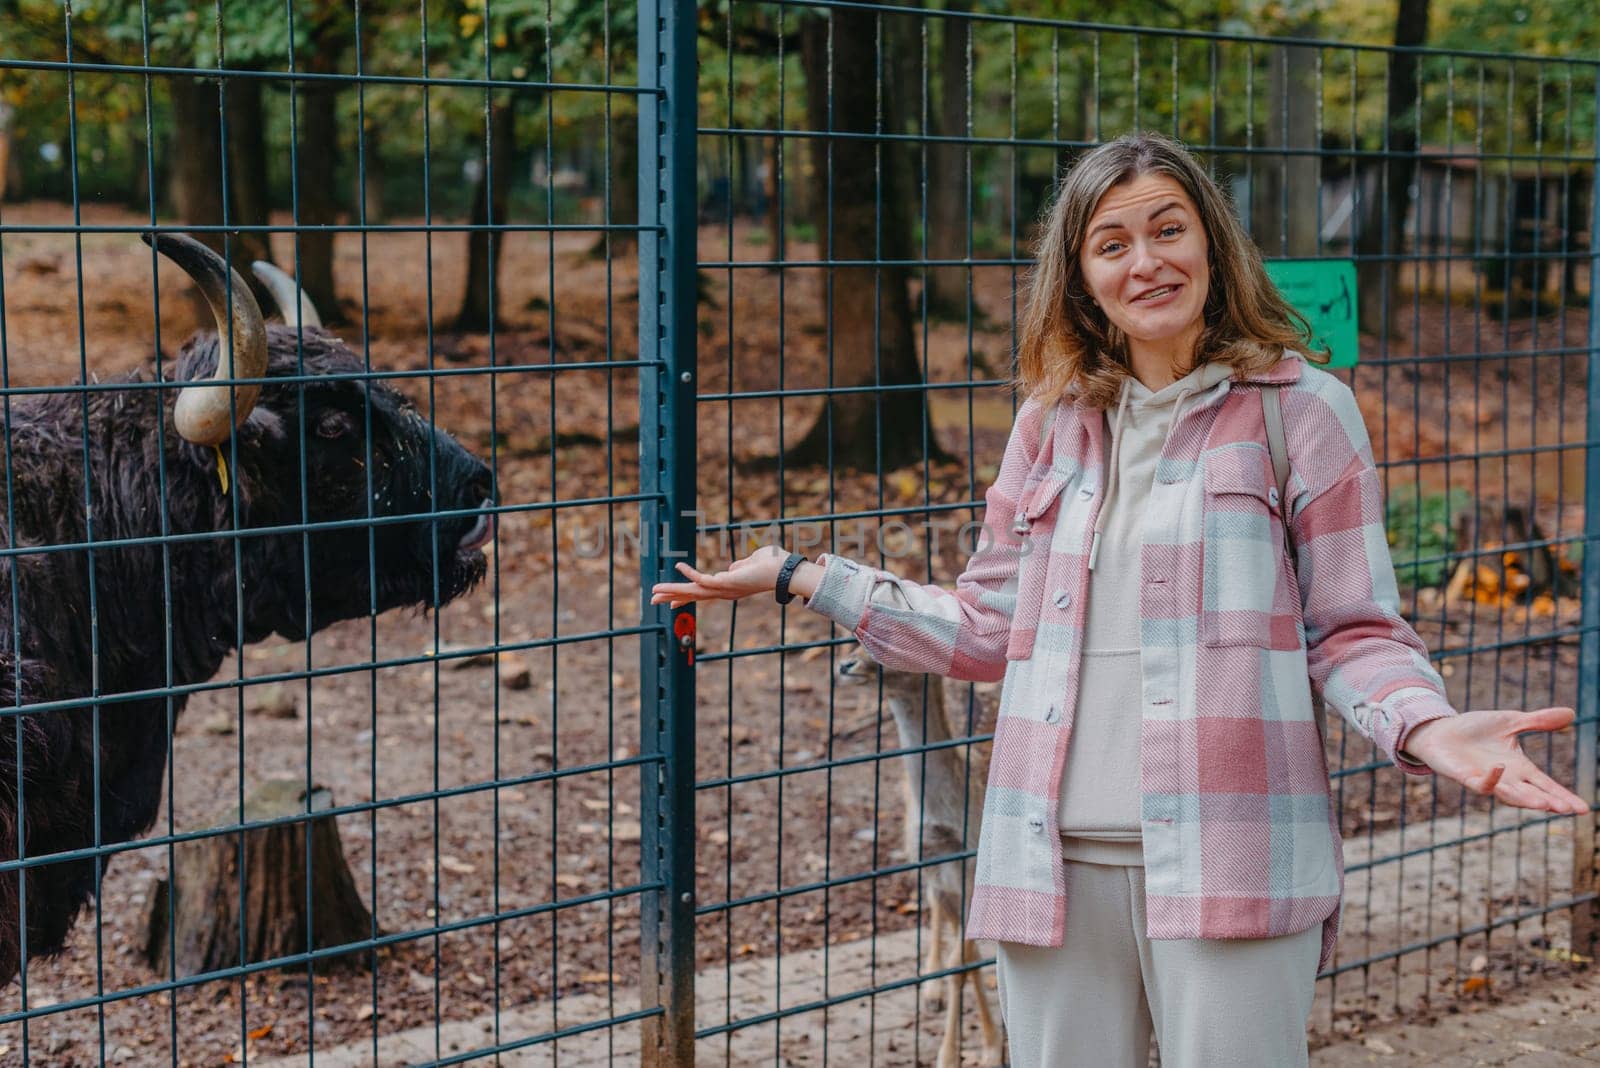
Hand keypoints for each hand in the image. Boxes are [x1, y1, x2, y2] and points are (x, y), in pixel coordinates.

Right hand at [649, 545, 790, 609]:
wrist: (785, 572)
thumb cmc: (772, 565)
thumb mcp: (750, 564)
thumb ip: (739, 566)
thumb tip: (732, 567)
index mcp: (728, 588)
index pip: (702, 594)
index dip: (685, 598)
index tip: (671, 604)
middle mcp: (724, 592)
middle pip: (692, 596)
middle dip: (672, 597)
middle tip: (653, 600)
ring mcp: (724, 589)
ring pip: (693, 591)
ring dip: (673, 590)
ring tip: (654, 591)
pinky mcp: (726, 582)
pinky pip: (703, 579)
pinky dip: (690, 574)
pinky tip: (678, 565)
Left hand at [1402, 707, 1588, 814]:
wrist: (1439, 730)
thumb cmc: (1474, 729)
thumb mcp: (1510, 721)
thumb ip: (1538, 721)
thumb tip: (1571, 713)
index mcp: (1520, 769)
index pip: (1547, 786)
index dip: (1564, 796)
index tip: (1584, 809)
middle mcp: (1506, 779)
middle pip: (1532, 795)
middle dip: (1549, 802)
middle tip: (1567, 809)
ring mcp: (1485, 780)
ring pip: (1508, 795)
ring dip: (1525, 799)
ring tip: (1544, 804)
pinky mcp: (1465, 776)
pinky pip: (1480, 784)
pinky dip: (1491, 779)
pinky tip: (1500, 769)